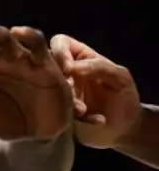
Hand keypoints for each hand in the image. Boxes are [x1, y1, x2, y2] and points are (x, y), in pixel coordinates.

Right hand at [49, 34, 140, 148]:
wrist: (125, 127)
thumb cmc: (124, 96)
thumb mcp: (120, 77)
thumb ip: (100, 67)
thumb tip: (71, 68)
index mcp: (79, 57)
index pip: (59, 42)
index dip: (59, 51)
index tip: (69, 69)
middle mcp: (64, 72)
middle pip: (45, 65)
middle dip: (56, 79)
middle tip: (71, 92)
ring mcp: (58, 92)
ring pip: (45, 88)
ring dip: (65, 99)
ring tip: (84, 110)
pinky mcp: (56, 111)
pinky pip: (54, 110)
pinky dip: (73, 116)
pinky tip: (94, 120)